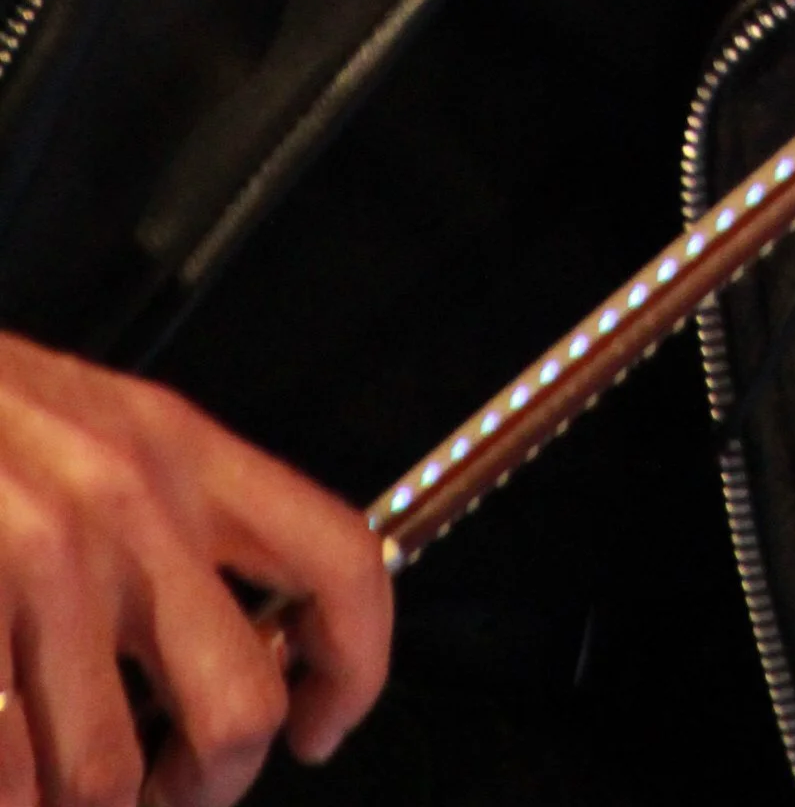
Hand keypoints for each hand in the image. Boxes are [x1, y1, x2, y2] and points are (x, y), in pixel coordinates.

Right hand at [0, 332, 390, 806]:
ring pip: (103, 773)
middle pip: (236, 709)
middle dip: (203, 786)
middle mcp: (130, 503)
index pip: (337, 559)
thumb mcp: (96, 431)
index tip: (321, 726)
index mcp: (179, 449)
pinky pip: (8, 775)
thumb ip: (168, 524)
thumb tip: (226, 655)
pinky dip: (7, 796)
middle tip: (165, 792)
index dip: (355, 668)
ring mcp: (43, 559)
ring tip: (48, 786)